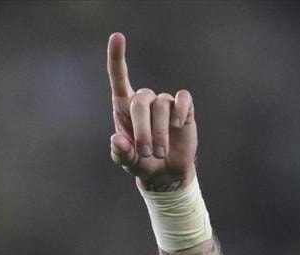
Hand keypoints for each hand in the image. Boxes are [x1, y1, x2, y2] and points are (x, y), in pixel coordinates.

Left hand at [107, 32, 197, 190]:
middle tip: (146, 152)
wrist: (166, 172)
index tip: (117, 37)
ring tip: (160, 152)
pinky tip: (178, 125)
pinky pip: (182, 99)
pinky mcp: (183, 108)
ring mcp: (164, 103)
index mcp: (124, 108)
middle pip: (141, 101)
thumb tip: (116, 138)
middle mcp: (144, 101)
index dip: (117, 58)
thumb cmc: (142, 162)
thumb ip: (120, 152)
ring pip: (162, 106)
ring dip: (160, 132)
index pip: (119, 78)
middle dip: (143, 129)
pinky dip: (180, 111)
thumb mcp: (127, 162)